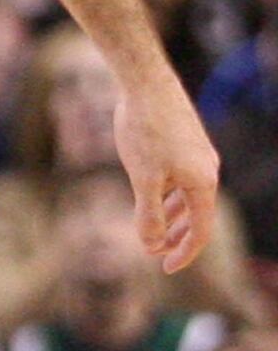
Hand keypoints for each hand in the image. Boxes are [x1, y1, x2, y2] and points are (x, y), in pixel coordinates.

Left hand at [115, 69, 219, 272]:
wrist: (146, 81)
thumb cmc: (145, 129)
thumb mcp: (143, 178)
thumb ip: (148, 213)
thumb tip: (150, 246)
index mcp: (203, 184)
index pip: (201, 231)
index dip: (184, 253)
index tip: (165, 268)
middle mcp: (207, 171)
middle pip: (196, 215)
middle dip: (176, 237)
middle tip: (155, 253)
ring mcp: (197, 155)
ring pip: (187, 195)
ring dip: (171, 215)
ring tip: (152, 230)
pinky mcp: (185, 140)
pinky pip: (180, 177)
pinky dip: (167, 193)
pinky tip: (150, 194)